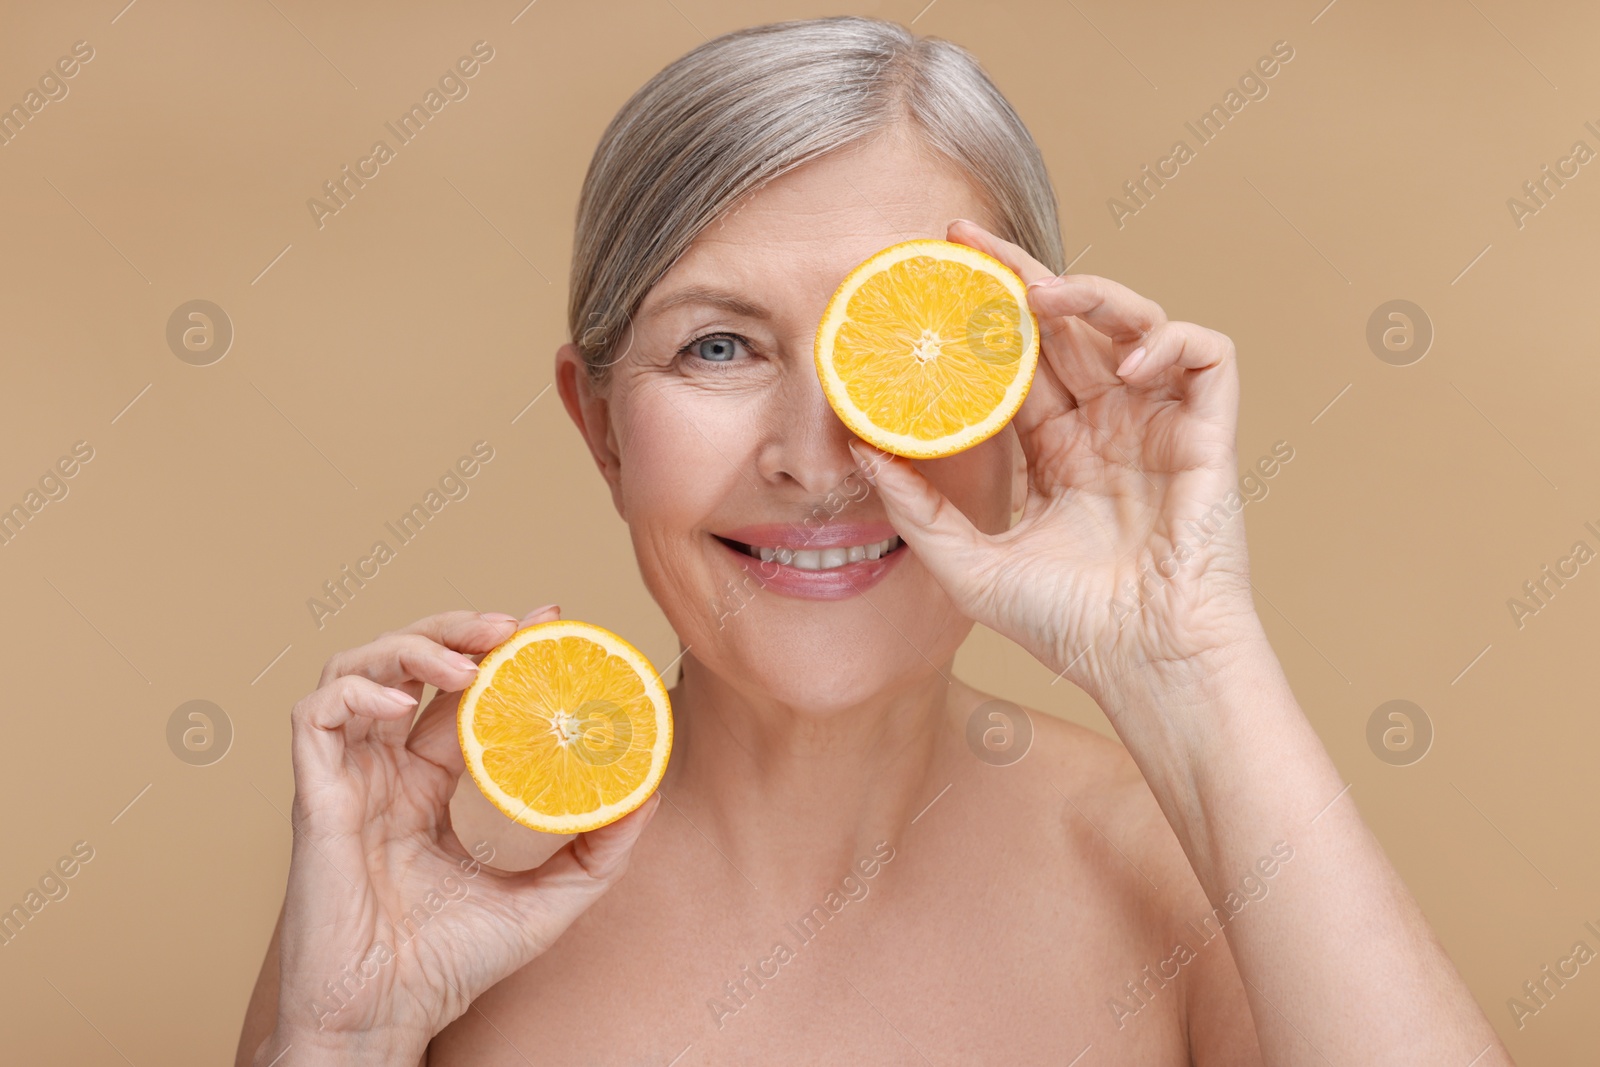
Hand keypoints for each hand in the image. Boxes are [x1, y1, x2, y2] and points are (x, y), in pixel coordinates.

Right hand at [260, 607, 660, 1062]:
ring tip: (467, 658)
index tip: (548, 621)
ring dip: (413, 645)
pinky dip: (357, 690)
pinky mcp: (314, 794)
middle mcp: (388, 769)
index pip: (462, 691)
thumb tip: (650, 788)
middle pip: (412, 661)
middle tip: (512, 626)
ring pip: (359, 667)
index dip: (496, 647)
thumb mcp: (553, 898)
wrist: (387, 1017)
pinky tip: (405, 704)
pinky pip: (315, 714)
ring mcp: (349, 777)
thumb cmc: (453, 965)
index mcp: (433, 784)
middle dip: (459, 627)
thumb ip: (601, 847)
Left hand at [853, 219, 1264, 704]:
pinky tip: (1128, 362)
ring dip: (1091, 295)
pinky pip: (1205, 354)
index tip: (938, 279)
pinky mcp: (1208, 432)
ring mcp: (1158, 426)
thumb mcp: (967, 563)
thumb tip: (856, 449)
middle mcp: (1107, 429)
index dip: (984, 319)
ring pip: (1132, 323)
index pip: (1019, 363)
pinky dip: (1170, 339)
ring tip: (1044, 296)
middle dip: (1022, 278)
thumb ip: (914, 507)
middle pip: (1066, 329)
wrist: (1143, 664)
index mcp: (1058, 452)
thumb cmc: (1068, 627)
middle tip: (971, 243)